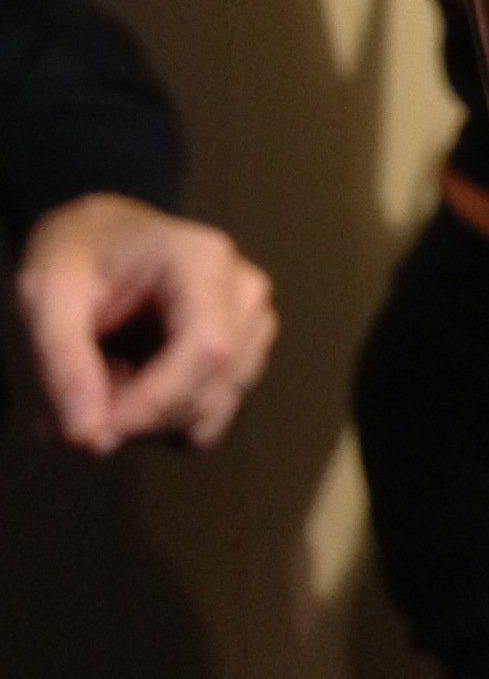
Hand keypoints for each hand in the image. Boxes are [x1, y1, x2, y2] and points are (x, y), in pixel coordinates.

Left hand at [13, 196, 277, 454]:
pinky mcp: (245, 356)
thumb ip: (62, 364)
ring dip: (149, 422)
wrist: (100, 239)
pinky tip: (134, 388)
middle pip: (210, 388)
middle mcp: (244, 292)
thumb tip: (89, 439)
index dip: (156, 403)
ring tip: (104, 383)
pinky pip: (210, 417)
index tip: (94, 434)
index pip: (206, 349)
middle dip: (139, 417)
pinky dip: (164, 421)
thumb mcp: (45, 296)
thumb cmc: (74, 257)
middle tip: (77, 405)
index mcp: (203, 261)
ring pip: (210, 412)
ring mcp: (253, 324)